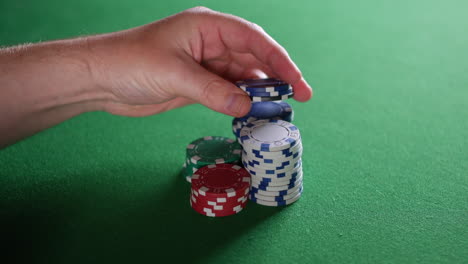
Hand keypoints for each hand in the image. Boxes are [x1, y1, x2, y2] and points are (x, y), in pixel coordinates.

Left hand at [88, 6, 312, 116]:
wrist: (100, 80)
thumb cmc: (130, 62)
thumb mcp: (174, 74)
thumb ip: (212, 91)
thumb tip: (246, 106)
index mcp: (207, 26)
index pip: (252, 39)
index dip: (278, 59)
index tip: (296, 80)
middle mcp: (210, 43)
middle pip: (252, 58)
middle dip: (276, 76)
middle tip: (299, 97)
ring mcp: (205, 65)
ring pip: (242, 77)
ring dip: (260, 92)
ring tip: (279, 109)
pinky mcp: (198, 85)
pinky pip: (228, 92)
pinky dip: (241, 102)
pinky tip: (252, 111)